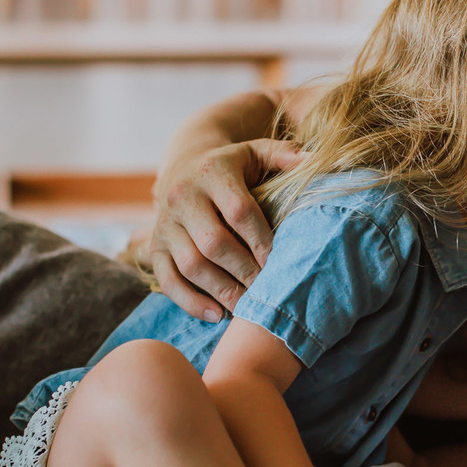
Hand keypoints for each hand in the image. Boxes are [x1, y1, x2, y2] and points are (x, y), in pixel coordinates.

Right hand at [150, 139, 303, 320]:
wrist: (185, 164)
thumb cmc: (233, 165)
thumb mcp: (256, 151)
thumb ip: (284, 154)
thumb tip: (312, 159)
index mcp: (212, 172)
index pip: (239, 211)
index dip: (262, 240)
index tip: (281, 261)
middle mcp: (182, 196)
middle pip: (214, 243)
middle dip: (245, 271)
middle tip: (268, 289)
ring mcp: (164, 224)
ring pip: (191, 265)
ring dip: (222, 291)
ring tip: (248, 307)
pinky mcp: (154, 247)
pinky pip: (167, 280)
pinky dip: (190, 302)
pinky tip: (218, 315)